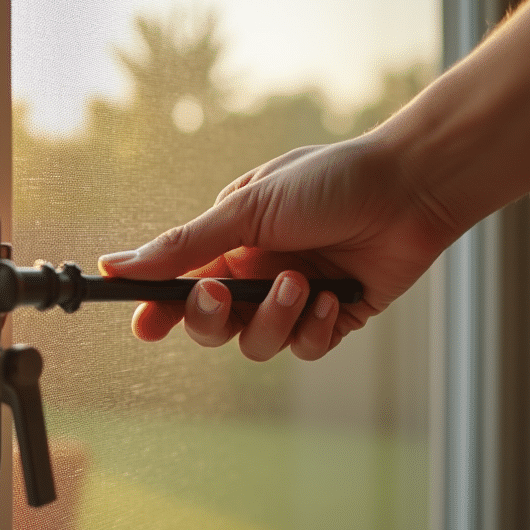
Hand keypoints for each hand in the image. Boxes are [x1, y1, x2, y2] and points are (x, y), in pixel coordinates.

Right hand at [97, 135, 458, 360]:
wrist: (412, 186)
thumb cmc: (329, 182)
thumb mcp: (248, 208)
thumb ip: (184, 244)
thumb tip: (117, 264)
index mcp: (228, 244)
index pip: (178, 288)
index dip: (158, 311)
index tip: (144, 326)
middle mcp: (255, 275)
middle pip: (210, 326)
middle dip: (212, 317)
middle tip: (222, 295)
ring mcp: (293, 300)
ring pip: (258, 343)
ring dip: (274, 319)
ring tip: (302, 283)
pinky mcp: (334, 318)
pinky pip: (306, 347)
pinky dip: (316, 327)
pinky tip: (336, 294)